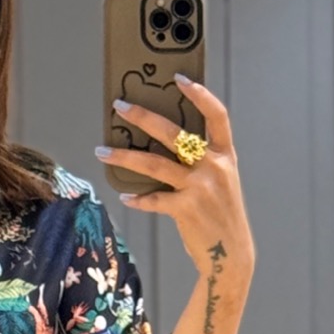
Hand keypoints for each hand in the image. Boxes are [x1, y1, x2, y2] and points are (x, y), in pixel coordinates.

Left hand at [96, 78, 255, 333]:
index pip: (217, 115)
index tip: (179, 79)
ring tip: (102, 151)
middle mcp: (214, 167)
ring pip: (154, 164)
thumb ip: (201, 161)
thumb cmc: (221, 215)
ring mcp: (200, 188)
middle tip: (120, 106)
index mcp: (225, 155)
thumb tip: (164, 144)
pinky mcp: (186, 209)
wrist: (231, 255)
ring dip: (124, 157)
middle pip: (174, 133)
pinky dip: (138, 199)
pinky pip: (154, 199)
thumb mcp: (221, 182)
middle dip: (144, 117)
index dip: (200, 94)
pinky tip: (125, 196)